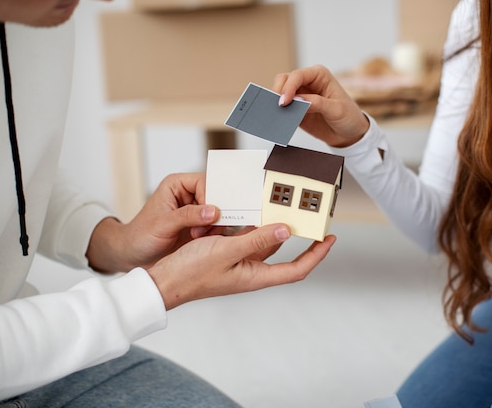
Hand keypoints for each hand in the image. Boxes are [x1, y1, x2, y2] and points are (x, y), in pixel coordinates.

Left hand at [87, 173, 219, 272]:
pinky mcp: (201, 226)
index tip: (212, 214)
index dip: (211, 197)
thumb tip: (213, 211)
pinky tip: (202, 241)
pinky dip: (215, 233)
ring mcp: (197, 211)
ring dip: (215, 225)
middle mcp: (189, 195)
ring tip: (198, 236)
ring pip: (219, 212)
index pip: (205, 182)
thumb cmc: (140, 235)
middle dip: (215, 212)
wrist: (134, 256)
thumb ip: (188, 216)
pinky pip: (217, 225)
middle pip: (216, 196)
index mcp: (178, 185)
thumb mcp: (163, 224)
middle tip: (207, 227)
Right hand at [147, 224, 336, 309]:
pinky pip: (247, 240)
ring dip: (277, 229)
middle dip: (301, 240)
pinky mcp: (226, 256)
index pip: (297, 269)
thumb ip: (256, 240)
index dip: (316, 256)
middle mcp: (251, 272)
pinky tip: (253, 212)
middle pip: (285, 256)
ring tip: (286, 210)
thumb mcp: (226, 251)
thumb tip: (286, 231)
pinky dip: (255, 227)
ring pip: (265, 244)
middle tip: (311, 221)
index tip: (329, 239)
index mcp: (256, 276)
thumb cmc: (190, 272)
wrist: (162, 281)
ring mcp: (239, 264)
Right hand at [273, 64, 369, 146]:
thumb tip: (297, 100)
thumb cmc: (349, 116)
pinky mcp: (297, 110)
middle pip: (284, 80)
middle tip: (278, 107)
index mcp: (319, 75)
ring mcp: (301, 95)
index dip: (288, 87)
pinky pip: (283, 109)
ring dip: (276, 102)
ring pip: (280, 93)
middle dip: (278, 92)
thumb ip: (317, 103)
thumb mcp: (337, 110)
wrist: (349, 134)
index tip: (285, 101)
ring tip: (276, 114)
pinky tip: (279, 120)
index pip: (298, 75)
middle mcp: (308, 82)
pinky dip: (279, 113)